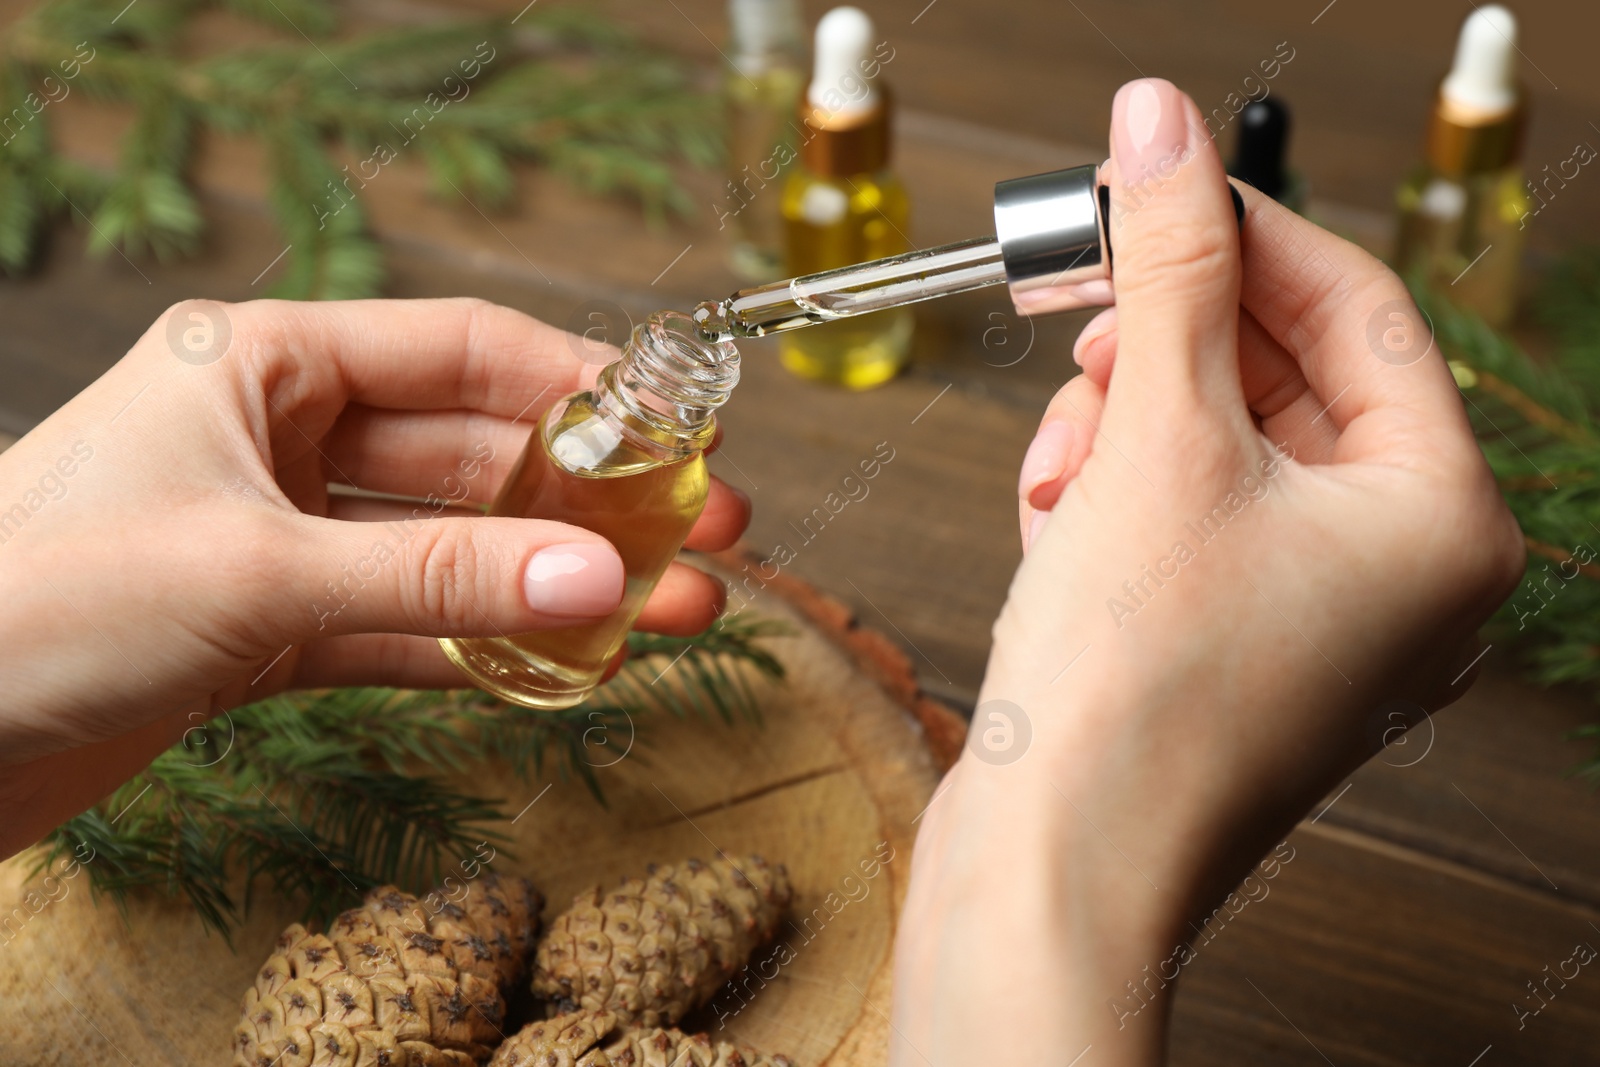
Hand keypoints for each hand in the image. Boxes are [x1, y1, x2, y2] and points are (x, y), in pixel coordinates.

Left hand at [0, 298, 749, 858]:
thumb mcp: (258, 572)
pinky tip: (573, 664)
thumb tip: (601, 581)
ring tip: (675, 612)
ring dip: (556, 585)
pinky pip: (406, 627)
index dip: (579, 386)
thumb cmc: (36, 600)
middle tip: (707, 534)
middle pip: (474, 458)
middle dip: (591, 502)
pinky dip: (485, 648)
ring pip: (450, 552)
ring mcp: (280, 537)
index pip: (460, 350)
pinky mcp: (270, 629)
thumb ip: (437, 575)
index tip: (678, 427)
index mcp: (264, 364)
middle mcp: (279, 438)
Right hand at [892, 79, 1521, 1063]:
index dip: (1241, 230)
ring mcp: (1316, 616)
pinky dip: (1113, 493)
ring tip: (1059, 467)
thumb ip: (1169, 266)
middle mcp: (1399, 571)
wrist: (1053, 870)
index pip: (1356, 306)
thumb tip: (1162, 128)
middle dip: (1164, 345)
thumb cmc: (1133, 697)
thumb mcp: (1158, 437)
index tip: (1148, 183)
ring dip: (1122, 424)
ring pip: (1217, 444)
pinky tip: (1054, 518)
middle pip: (1281, 376)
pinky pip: (1184, 514)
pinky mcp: (1232, 644)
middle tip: (1083, 309)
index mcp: (1440, 519)